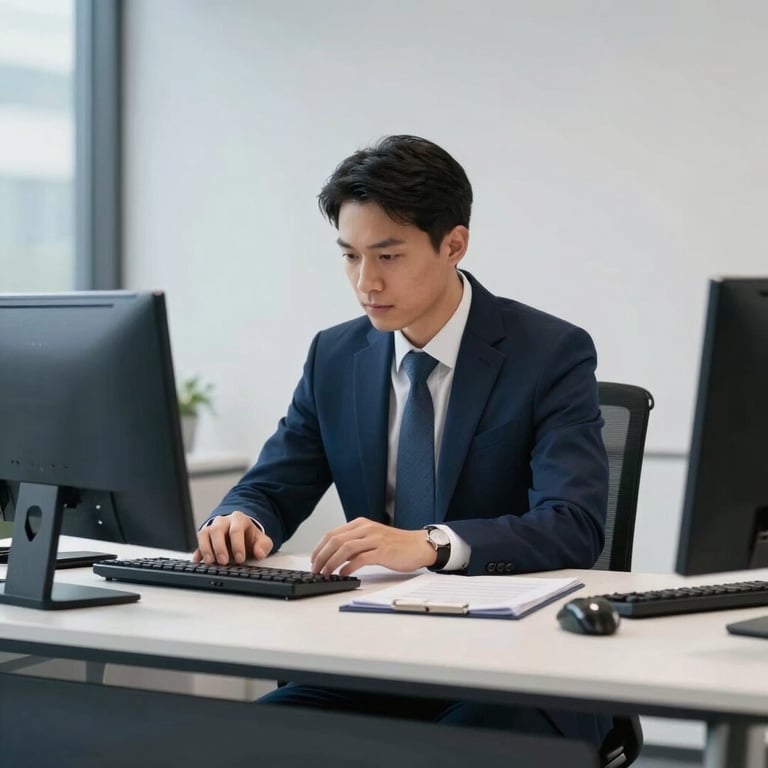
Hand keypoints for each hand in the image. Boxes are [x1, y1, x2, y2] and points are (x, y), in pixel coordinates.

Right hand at [193, 511, 272, 564]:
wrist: (241, 533)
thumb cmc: (249, 537)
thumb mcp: (261, 540)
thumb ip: (263, 545)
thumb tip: (260, 553)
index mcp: (239, 519)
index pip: (236, 530)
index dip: (237, 545)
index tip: (240, 558)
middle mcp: (223, 521)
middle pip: (217, 529)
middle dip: (219, 546)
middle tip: (223, 561)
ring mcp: (212, 527)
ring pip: (204, 533)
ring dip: (206, 548)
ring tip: (210, 562)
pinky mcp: (204, 537)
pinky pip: (198, 542)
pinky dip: (197, 552)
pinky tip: (198, 560)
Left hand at [311, 517, 436, 576]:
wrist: (419, 546)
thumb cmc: (396, 545)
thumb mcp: (372, 538)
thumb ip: (355, 544)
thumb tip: (334, 557)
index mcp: (361, 524)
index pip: (332, 533)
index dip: (319, 548)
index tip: (313, 560)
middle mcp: (366, 528)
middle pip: (335, 540)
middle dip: (321, 556)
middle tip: (316, 569)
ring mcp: (375, 539)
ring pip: (345, 548)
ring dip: (331, 563)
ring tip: (326, 573)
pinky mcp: (383, 551)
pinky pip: (360, 559)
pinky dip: (348, 567)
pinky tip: (343, 574)